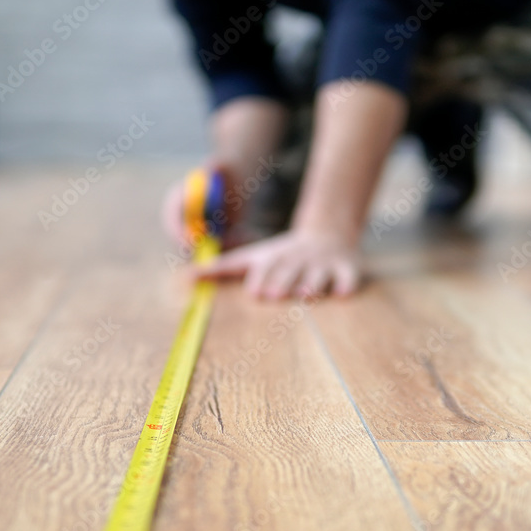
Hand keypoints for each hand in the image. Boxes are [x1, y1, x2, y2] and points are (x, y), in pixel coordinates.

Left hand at [192, 229, 362, 299]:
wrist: (327, 236)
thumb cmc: (280, 256)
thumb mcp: (251, 258)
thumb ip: (220, 269)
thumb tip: (183, 278)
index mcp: (275, 258)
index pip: (267, 267)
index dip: (262, 277)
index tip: (255, 291)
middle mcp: (299, 259)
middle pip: (290, 271)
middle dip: (283, 281)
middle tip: (275, 294)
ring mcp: (323, 264)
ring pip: (318, 275)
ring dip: (312, 283)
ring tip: (306, 295)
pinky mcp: (347, 269)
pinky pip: (348, 276)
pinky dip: (346, 284)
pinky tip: (344, 292)